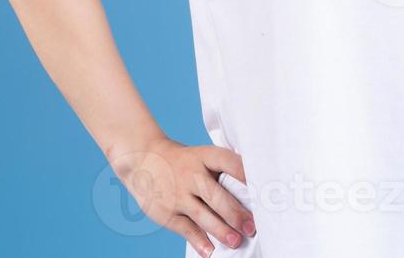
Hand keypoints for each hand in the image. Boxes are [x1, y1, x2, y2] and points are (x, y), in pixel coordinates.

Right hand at [108, 135, 254, 253]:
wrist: (143, 159)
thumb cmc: (185, 161)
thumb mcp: (202, 156)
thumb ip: (223, 170)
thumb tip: (254, 192)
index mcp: (205, 156)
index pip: (228, 162)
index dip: (245, 174)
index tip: (261, 189)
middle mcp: (192, 174)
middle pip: (217, 195)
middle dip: (236, 213)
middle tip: (252, 227)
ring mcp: (178, 194)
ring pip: (203, 215)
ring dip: (221, 230)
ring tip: (237, 242)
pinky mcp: (167, 212)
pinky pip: (186, 228)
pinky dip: (198, 241)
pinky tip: (210, 251)